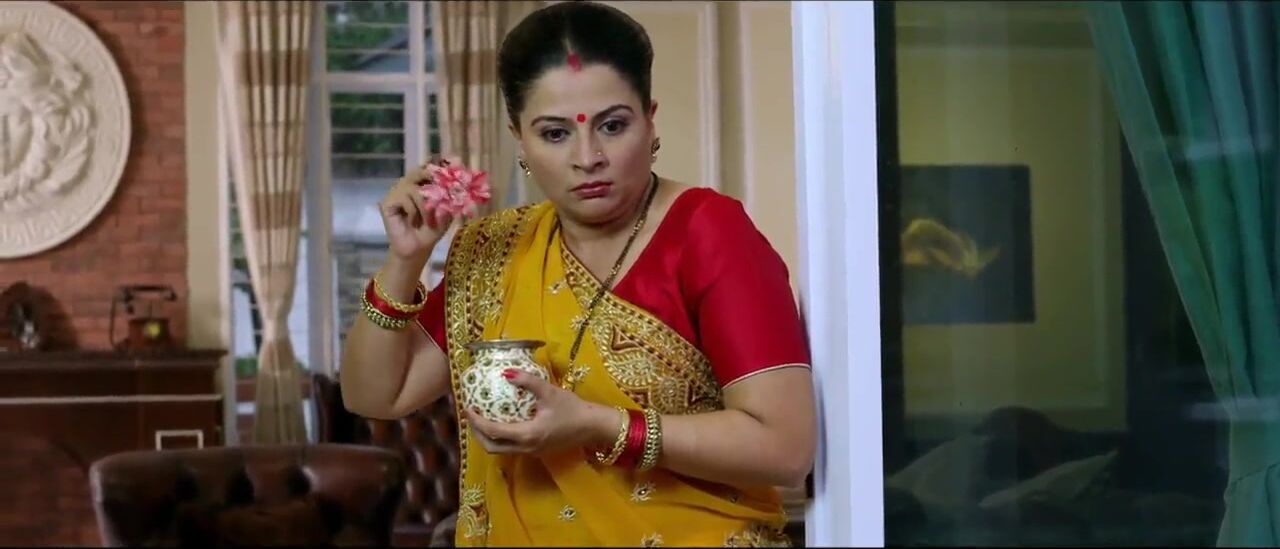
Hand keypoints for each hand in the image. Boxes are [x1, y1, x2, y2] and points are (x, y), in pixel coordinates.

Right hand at [379, 159, 464, 262]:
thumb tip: (458, 186)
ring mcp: (397, 191)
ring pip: (414, 187)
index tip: (456, 160)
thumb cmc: (431, 231)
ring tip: (429, 221)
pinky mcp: (388, 202)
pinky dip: (414, 211)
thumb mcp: (446, 214)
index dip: (440, 163)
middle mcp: (408, 184)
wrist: (417, 249)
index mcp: (422, 184)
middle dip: (434, 179)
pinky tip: (414, 222)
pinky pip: (404, 198)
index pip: (429, 167)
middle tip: (443, 190)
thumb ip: (450, 199)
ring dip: (425, 206)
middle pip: (420, 171)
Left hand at [463, 369, 616, 455]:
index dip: (476, 420)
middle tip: (472, 415)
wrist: (593, 427)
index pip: (493, 432)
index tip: (467, 407)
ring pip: (501, 450)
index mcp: (527, 434)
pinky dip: (501, 438)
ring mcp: (532, 452)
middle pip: (492, 447)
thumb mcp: (550, 392)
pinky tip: (502, 422)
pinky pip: (511, 448)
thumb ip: (527, 381)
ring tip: (483, 418)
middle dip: (477, 433)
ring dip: (488, 437)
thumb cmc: (573, 409)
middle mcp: (526, 448)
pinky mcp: (537, 451)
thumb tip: (506, 372)